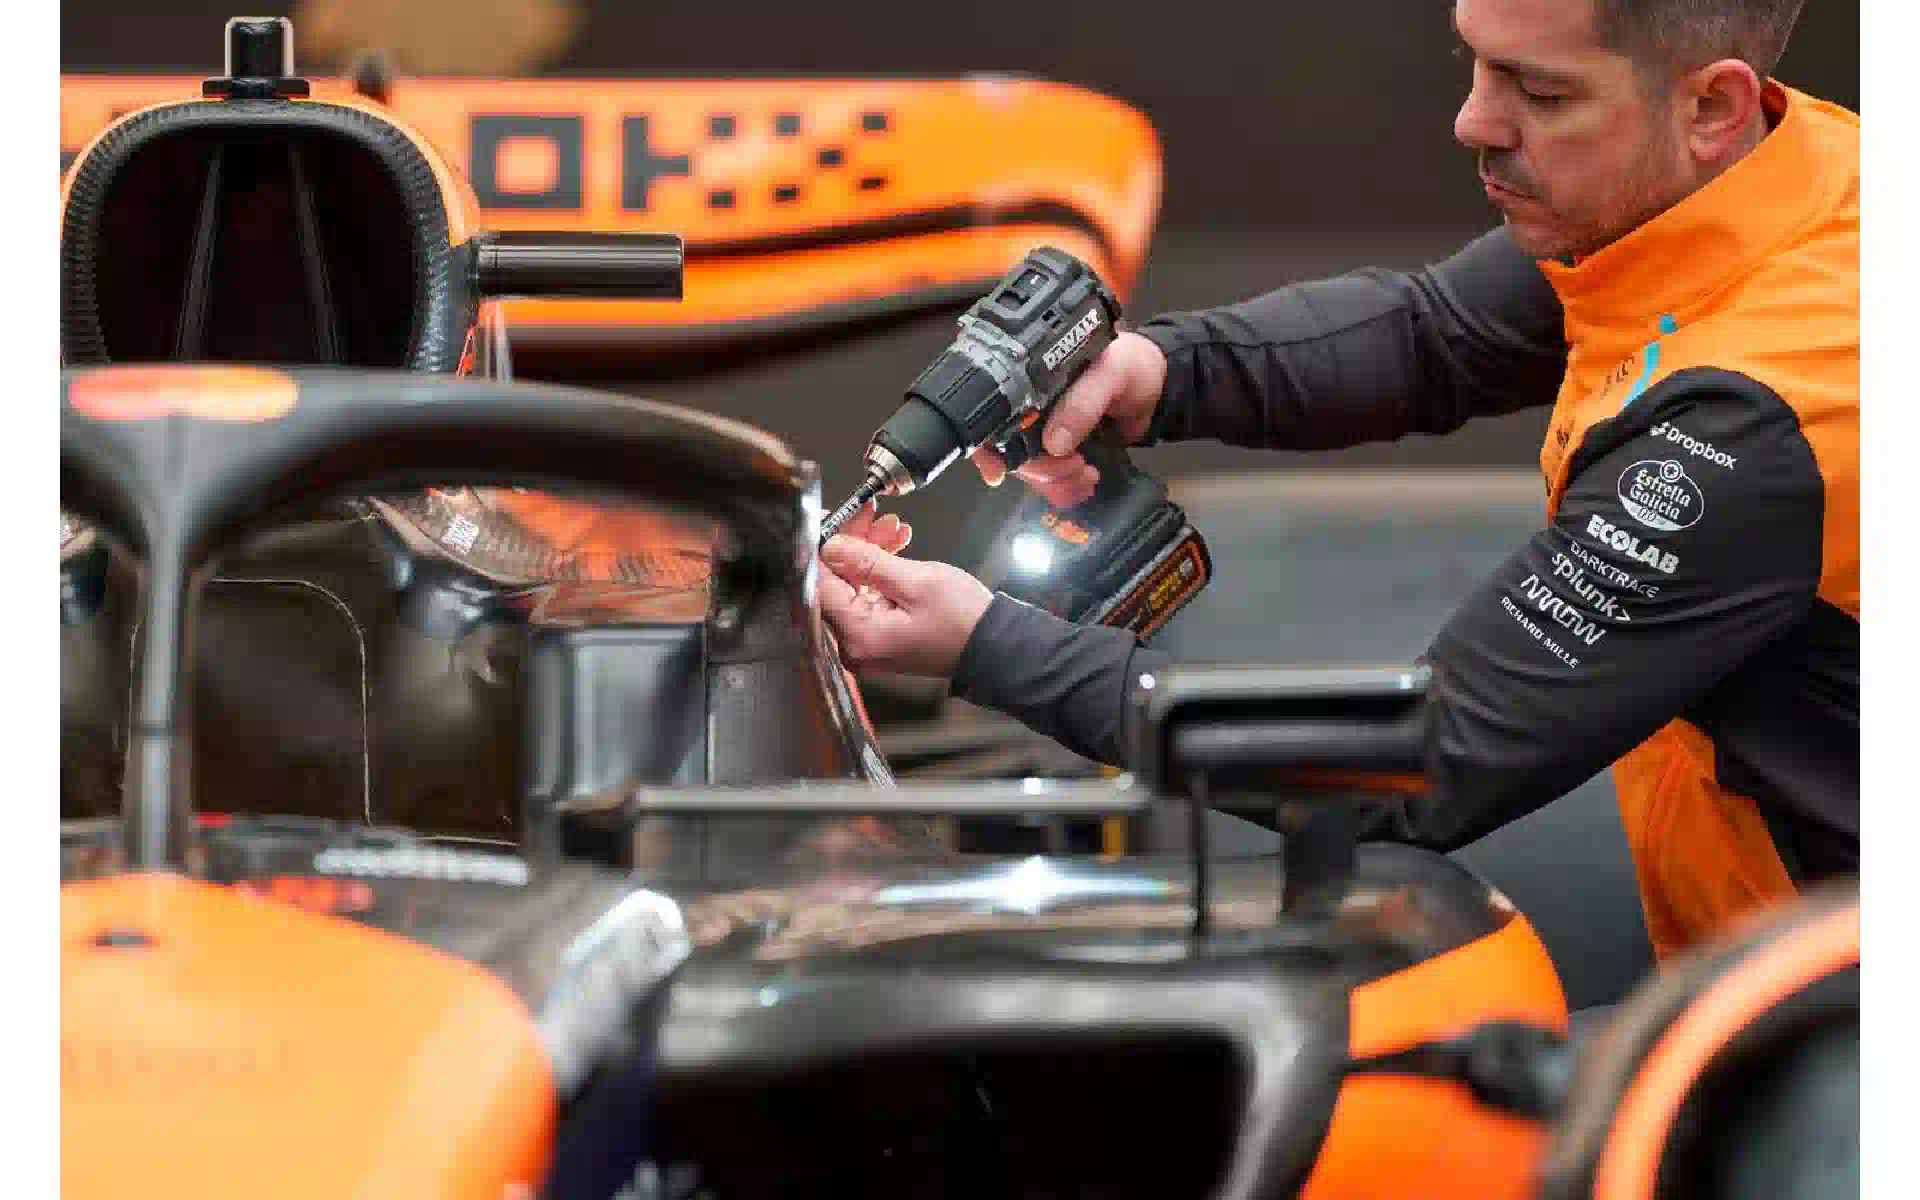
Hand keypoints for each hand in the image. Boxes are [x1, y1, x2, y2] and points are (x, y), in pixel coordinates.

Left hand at [817, 507, 992, 678]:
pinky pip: (869, 596)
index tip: (833, 519)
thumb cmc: (964, 620)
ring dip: (870, 553)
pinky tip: (895, 546)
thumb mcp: (915, 580)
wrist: (994, 644)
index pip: (823, 585)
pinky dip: (880, 572)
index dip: (826, 547)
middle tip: (869, 514)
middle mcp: (857, 644)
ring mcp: (868, 641)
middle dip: (854, 544)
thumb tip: (831, 546)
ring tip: (892, 526)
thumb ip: (867, 562)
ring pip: (854, 585)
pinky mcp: (880, 635)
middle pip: (837, 583)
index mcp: (859, 635)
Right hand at [970, 330, 1167, 508]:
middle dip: (1039, 468)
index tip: (997, 471)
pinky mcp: (1063, 451)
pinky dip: (1064, 487)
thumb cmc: (1131, 366)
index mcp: (1031, 378)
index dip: (988, 444)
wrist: (1160, 387)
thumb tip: (1054, 443)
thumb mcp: (1109, 374)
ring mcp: (1045, 430)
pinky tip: (1084, 482)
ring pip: (1031, 468)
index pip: (995, 413)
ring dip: (1054, 481)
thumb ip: (1082, 403)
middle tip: (1072, 467)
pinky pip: (1049, 478)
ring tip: (1085, 476)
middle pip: (1010, 449)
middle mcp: (1031, 405)